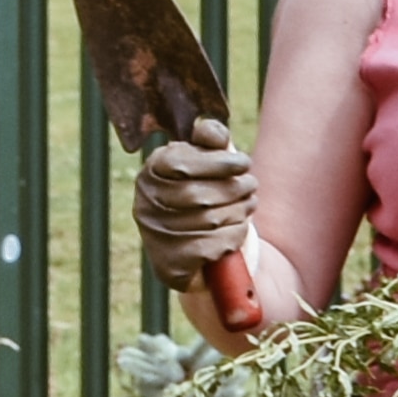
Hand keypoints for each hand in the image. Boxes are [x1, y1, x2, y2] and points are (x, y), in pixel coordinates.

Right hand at [135, 128, 256, 271]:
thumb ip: (209, 142)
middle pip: (200, 194)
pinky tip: (238, 228)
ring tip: (249, 203)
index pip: (183, 163)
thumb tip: (214, 133)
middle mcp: (146, 203)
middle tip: (251, 185)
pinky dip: (234, 235)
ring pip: (210, 220)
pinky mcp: (170, 263)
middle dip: (236, 188)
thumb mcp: (206, 164)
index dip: (219, 162)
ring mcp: (155, 235)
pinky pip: (212, 246)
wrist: (199, 253)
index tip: (244, 163)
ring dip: (240, 210)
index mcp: (152, 172)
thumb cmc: (205, 195)